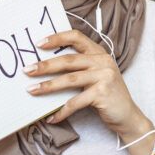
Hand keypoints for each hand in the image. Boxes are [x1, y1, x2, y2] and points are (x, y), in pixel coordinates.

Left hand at [24, 30, 154, 154]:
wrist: (128, 116)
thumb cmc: (107, 96)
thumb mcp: (96, 76)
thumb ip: (79, 68)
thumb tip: (47, 67)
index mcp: (99, 53)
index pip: (77, 37)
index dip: (57, 38)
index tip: (39, 43)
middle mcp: (103, 61)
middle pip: (68, 60)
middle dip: (45, 65)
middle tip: (27, 70)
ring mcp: (104, 76)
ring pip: (69, 79)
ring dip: (48, 86)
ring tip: (32, 91)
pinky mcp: (102, 93)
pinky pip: (76, 102)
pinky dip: (62, 111)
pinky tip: (52, 117)